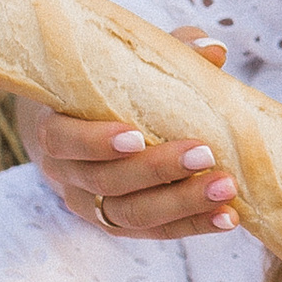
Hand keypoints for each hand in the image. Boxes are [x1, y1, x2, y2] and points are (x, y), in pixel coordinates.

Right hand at [18, 30, 244, 241]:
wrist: (78, 125)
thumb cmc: (107, 87)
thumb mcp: (127, 66)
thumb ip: (169, 52)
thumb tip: (214, 50)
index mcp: (54, 127)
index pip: (64, 140)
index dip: (96, 141)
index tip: (137, 136)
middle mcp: (65, 172)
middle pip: (106, 181)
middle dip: (157, 170)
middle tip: (204, 154)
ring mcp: (89, 204)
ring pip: (131, 214)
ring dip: (182, 203)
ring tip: (225, 189)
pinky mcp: (117, 224)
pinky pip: (154, 231)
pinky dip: (192, 224)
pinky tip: (227, 217)